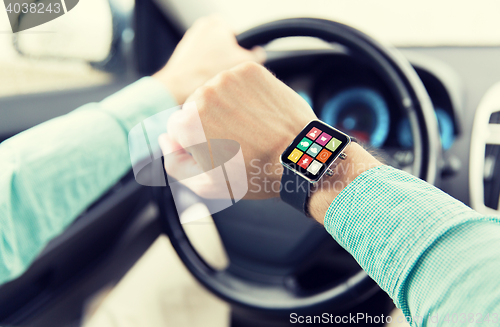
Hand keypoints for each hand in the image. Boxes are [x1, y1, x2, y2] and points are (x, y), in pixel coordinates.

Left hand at [153, 15, 265, 103]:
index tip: (238, 66)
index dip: (241, 54)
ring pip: (212, 57)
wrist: (178, 87)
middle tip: (228, 75)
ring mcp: (189, 41)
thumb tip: (259, 54)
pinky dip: (203, 72)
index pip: (238, 37)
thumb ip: (256, 55)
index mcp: (217, 23)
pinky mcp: (181, 55)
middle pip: (224, 47)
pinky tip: (204, 82)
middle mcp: (201, 27)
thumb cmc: (209, 72)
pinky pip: (199, 63)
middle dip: (227, 60)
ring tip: (215, 80)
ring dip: (215, 67)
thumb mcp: (243, 63)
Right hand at [159, 62, 315, 199]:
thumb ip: (174, 162)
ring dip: (226, 106)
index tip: (216, 150)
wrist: (298, 157)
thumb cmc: (252, 174)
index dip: (195, 142)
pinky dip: (245, 94)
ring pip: (216, 91)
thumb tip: (165, 138)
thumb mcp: (205, 185)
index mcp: (186, 123)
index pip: (177, 126)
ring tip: (249, 127)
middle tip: (235, 140)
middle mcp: (202, 94)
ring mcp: (228, 78)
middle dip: (209, 121)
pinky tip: (258, 113)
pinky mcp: (249, 70)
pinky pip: (237, 81)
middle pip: (195, 106)